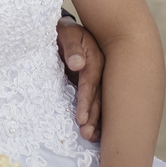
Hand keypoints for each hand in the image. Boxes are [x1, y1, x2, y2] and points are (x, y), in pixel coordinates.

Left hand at [57, 16, 102, 141]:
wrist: (68, 28)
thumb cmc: (65, 31)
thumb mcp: (68, 33)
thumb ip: (72, 48)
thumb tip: (78, 64)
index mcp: (95, 59)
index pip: (90, 84)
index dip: (86, 101)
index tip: (81, 119)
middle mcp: (100, 72)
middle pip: (98, 97)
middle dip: (93, 117)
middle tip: (87, 135)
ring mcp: (98, 79)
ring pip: (100, 102)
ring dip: (96, 121)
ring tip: (91, 138)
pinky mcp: (92, 84)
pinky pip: (96, 101)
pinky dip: (96, 117)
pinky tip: (96, 132)